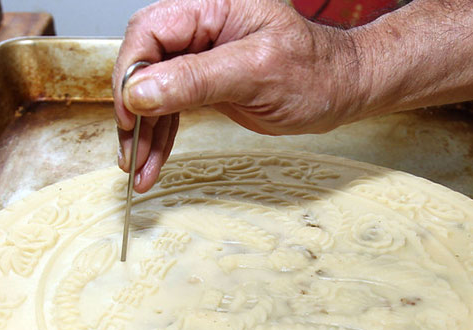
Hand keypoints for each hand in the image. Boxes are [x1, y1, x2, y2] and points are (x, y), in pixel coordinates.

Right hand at [112, 0, 363, 191]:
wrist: (342, 90)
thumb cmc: (315, 72)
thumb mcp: (255, 73)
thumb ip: (195, 79)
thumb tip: (139, 92)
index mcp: (211, 8)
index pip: (149, 32)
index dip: (131, 74)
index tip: (130, 115)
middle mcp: (200, 28)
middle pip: (142, 64)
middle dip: (132, 112)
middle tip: (131, 152)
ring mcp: (199, 57)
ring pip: (151, 93)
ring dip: (143, 133)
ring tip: (139, 170)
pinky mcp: (203, 83)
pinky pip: (169, 108)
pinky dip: (159, 136)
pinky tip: (152, 163)